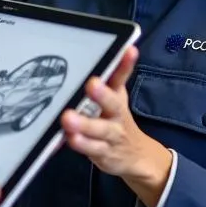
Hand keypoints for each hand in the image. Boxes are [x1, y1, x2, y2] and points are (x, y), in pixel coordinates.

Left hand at [60, 47, 172, 206]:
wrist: (137, 156)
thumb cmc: (116, 119)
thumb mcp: (115, 97)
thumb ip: (108, 77)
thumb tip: (97, 50)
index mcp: (117, 96)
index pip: (122, 77)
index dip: (125, 64)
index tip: (129, 50)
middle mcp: (117, 114)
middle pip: (112, 103)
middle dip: (103, 94)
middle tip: (92, 84)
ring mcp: (111, 135)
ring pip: (100, 130)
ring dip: (85, 124)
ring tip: (69, 118)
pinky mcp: (103, 153)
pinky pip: (92, 149)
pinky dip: (82, 144)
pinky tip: (70, 138)